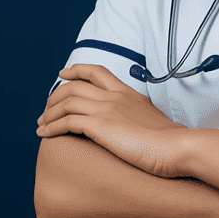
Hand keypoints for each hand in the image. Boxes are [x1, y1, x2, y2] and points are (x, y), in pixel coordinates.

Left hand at [37, 64, 187, 177]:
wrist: (177, 147)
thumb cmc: (170, 142)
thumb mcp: (153, 121)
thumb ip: (140, 117)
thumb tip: (137, 126)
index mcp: (126, 93)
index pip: (97, 71)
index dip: (76, 70)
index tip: (63, 74)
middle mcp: (113, 97)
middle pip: (74, 86)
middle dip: (54, 96)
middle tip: (46, 109)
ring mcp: (106, 110)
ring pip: (66, 103)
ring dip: (49, 113)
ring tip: (41, 124)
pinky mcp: (100, 127)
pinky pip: (66, 122)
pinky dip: (51, 127)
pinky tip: (44, 134)